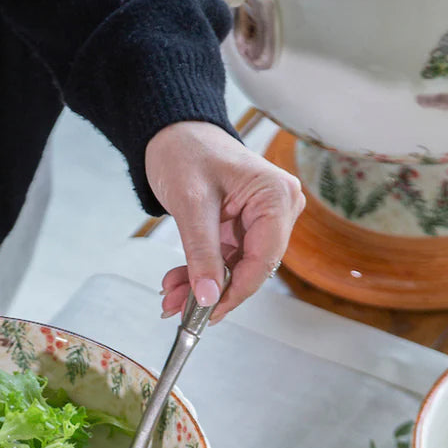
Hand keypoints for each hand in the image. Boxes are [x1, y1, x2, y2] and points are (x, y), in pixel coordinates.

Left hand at [145, 121, 304, 323]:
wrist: (172, 133)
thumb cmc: (185, 151)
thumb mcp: (190, 204)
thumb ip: (202, 253)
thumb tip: (209, 297)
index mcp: (275, 196)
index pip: (264, 260)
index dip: (235, 292)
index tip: (207, 313)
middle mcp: (277, 209)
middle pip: (250, 269)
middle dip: (212, 292)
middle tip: (177, 308)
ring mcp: (261, 220)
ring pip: (234, 271)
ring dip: (200, 287)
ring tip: (169, 297)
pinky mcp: (243, 229)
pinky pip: (224, 262)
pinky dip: (199, 274)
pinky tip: (176, 284)